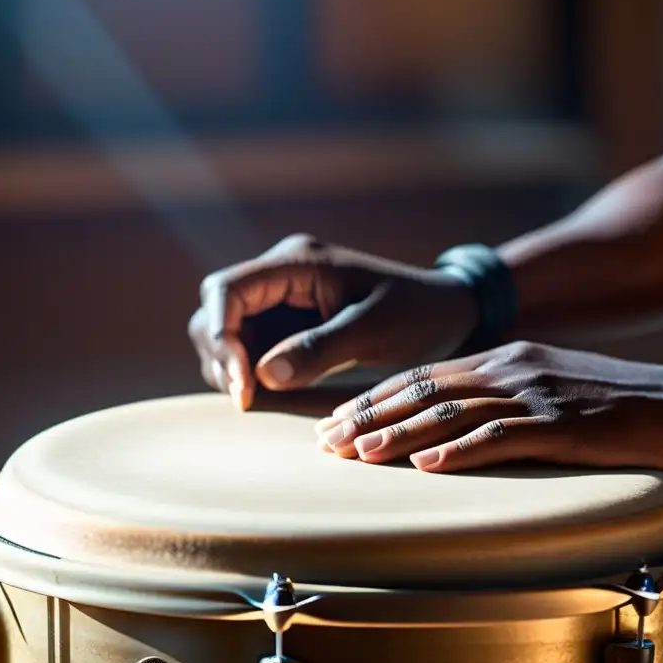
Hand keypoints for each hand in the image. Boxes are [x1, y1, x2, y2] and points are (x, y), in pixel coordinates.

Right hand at [189, 234, 478, 408]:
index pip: (226, 289)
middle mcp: (281, 275)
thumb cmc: (418, 313)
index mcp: (298, 262)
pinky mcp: (288, 323)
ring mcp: (281, 299)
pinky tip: (266, 395)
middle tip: (247, 399)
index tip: (242, 382)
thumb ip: (319, 349)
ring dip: (230, 366)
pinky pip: (249, 347)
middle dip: (221, 355)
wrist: (446, 312)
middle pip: (216, 311)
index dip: (220, 334)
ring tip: (255, 400)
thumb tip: (262, 375)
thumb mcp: (374, 330)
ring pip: (225, 332)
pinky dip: (247, 372)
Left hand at [313, 341, 662, 475]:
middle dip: (371, 415)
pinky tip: (427, 465)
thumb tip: (452, 428)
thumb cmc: (620, 402)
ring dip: (400, 434)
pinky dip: (460, 451)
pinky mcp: (566, 424)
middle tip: (327, 440)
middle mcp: (514, 367)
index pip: (424, 375)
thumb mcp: (552, 387)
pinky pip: (502, 436)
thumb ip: (504, 398)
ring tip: (358, 454)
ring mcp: (539, 393)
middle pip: (426, 390)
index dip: (376, 398)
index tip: (338, 421)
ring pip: (452, 411)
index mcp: (507, 358)